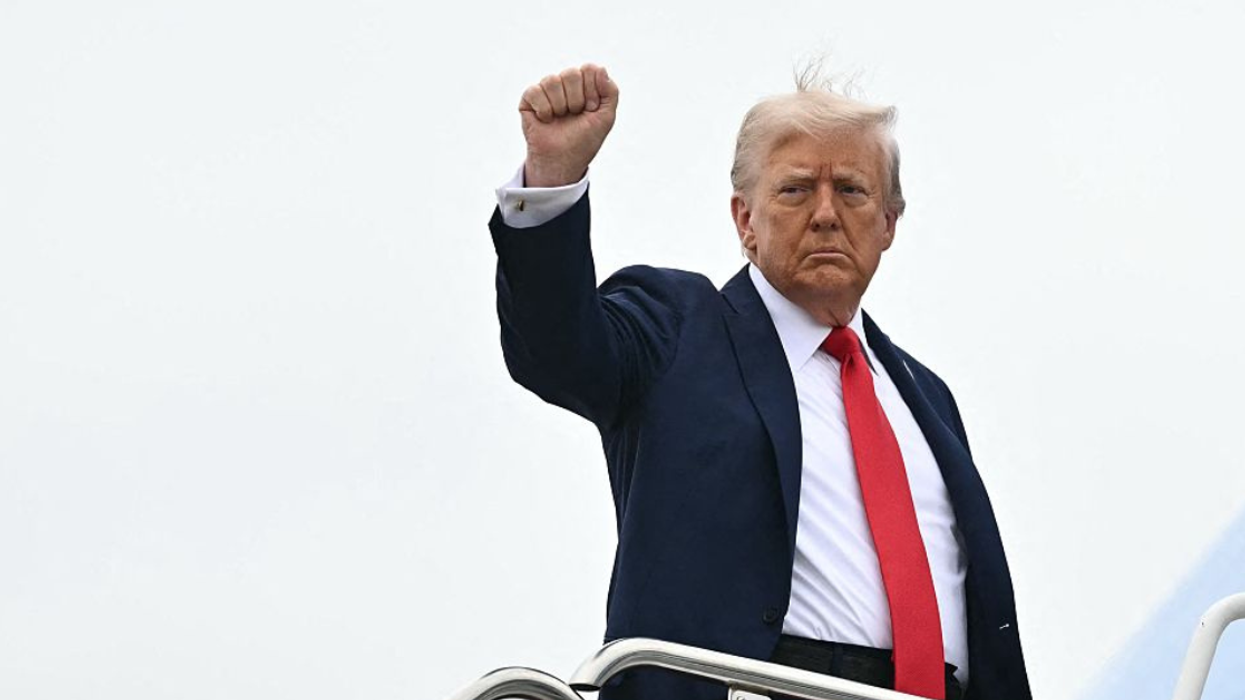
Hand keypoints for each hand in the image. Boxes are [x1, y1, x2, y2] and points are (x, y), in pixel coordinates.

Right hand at [519, 64, 618, 187]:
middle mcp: (565, 83)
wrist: (564, 160)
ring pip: (552, 81)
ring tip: (560, 118)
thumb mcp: (606, 117)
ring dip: (560, 106)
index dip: (592, 91)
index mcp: (584, 84)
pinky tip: (546, 119)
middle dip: (576, 100)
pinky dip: (544, 109)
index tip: (591, 109)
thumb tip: (601, 68)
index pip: (589, 69)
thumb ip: (611, 92)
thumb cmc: (584, 139)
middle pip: (571, 73)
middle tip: (575, 115)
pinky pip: (535, 91)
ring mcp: (546, 89)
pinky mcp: (529, 98)